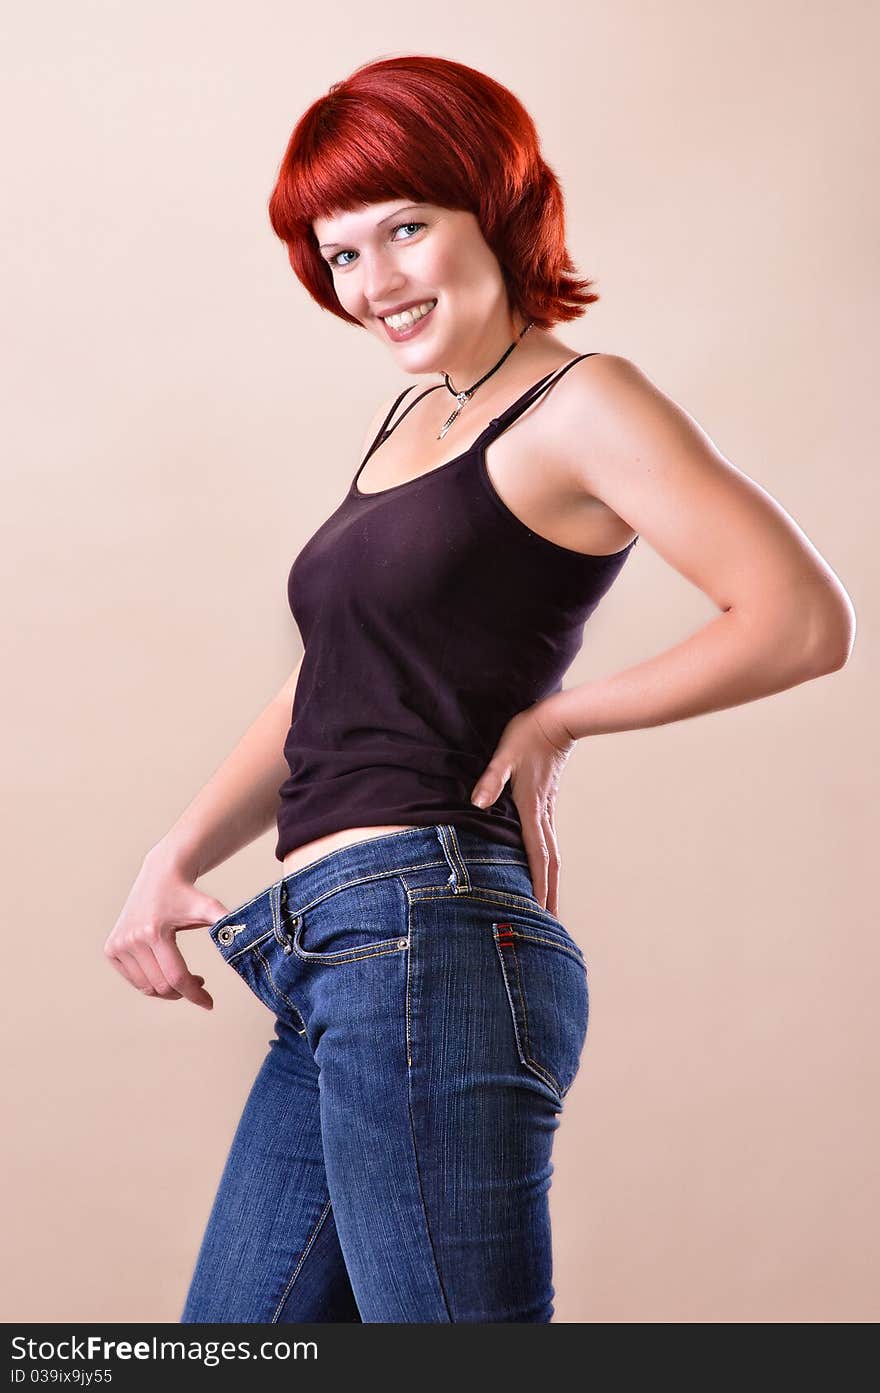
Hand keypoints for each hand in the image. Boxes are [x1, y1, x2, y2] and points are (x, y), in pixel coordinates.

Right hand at [104, 848, 227, 1009]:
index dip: (195, 994)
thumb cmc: (188, 894)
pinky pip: (134, 980)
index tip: (209, 1003)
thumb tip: (248, 939)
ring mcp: (118, 945)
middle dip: (183, 992)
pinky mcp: (111, 949)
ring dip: (168, 990)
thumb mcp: (208, 907)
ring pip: (146, 987)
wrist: (160, 876)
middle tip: (200, 985)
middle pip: (161, 986)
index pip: (176, 976)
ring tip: (185, 979)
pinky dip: (151, 983)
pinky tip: (165, 972)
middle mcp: (131, 939)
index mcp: (154, 932)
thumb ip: (227, 923)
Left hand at [469, 702, 575, 913]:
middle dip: (549, 894)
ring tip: (550, 905)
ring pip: (551, 854)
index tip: (540, 910)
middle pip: (549, 862)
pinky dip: (548, 862)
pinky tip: (545, 869)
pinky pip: (548, 841)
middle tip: (551, 924)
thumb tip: (478, 802)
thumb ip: (491, 778)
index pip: (536, 854)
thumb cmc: (527, 735)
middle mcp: (542, 815)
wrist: (557, 719)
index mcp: (531, 809)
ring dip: (551, 881)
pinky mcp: (545, 803)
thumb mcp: (504, 755)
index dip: (537, 883)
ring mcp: (546, 810)